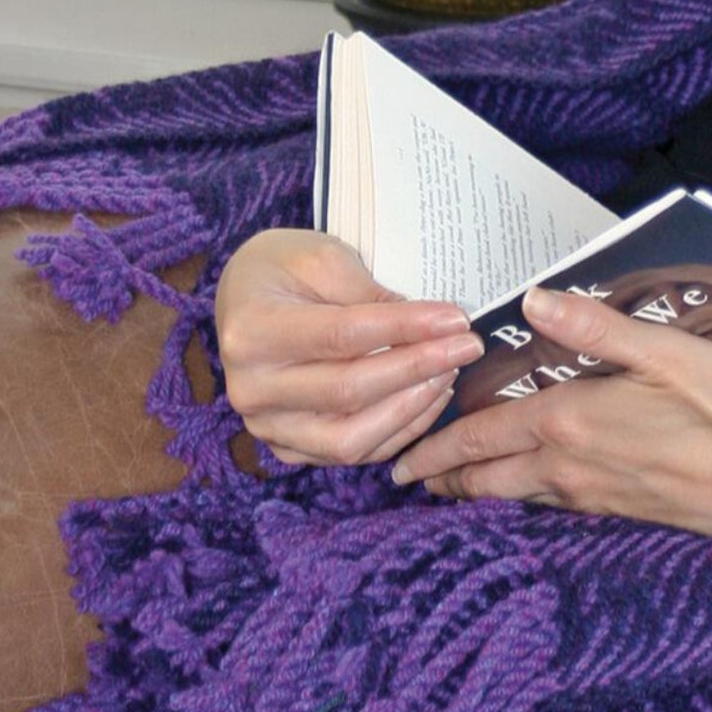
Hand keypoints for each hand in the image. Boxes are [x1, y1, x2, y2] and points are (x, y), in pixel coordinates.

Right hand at [214, 229, 483, 466]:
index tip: (456, 320)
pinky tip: (429, 398)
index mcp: (253, 331)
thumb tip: (431, 327)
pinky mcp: (289, 447)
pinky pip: (351, 452)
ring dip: (412, 408)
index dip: (406, 329)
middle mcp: (252, 388)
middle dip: (418, 368)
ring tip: (449, 372)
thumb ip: (370, 295)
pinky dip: (398, 430)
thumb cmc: (285, 268)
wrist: (244, 297)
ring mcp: (268, 426)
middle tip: (467, 346)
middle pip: (349, 390)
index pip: (343, 335)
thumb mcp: (323, 258)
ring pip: (351, 439)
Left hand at [391, 285, 711, 543]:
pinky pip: (556, 508)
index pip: (480, 437)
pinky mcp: (625, 513)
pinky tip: (532, 493)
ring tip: (457, 488)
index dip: (436, 449)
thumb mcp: (663, 352)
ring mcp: (597, 498)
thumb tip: (533, 298)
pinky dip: (526, 499)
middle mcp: (571, 468)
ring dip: (482, 492)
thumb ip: (593, 326)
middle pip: (488, 481)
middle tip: (411, 480)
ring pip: (519, 499)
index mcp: (569, 424)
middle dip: (447, 479)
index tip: (399, 462)